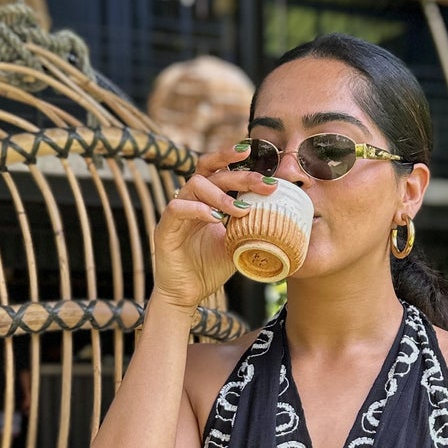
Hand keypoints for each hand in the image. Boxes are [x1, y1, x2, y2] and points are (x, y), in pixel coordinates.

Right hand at [153, 142, 276, 310]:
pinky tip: (216, 219)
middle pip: (210, 173)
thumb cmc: (210, 267)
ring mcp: (175, 214)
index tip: (251, 153)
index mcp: (204, 200)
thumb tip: (283, 217)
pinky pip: (177, 208)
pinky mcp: (164, 229)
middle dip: (239, 175)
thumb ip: (251, 226)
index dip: (229, 157)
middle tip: (264, 184)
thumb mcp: (237, 243)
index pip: (215, 169)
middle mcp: (189, 201)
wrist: (187, 294)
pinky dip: (198, 210)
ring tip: (241, 210)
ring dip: (221, 195)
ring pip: (193, 185)